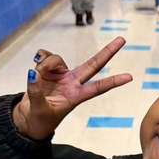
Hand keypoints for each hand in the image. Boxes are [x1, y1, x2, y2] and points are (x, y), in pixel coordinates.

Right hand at [12, 38, 132, 140]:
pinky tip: (35, 71)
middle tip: (122, 39)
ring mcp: (61, 75)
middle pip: (93, 64)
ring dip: (44, 65)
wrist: (29, 118)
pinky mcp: (47, 69)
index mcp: (76, 96)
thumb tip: (33, 73)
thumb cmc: (39, 119)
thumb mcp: (39, 109)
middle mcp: (72, 83)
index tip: (130, 77)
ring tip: (37, 79)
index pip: (98, 88)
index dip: (113, 82)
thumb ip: (36, 91)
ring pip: (56, 59)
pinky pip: (44, 56)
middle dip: (108, 52)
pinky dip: (39, 59)